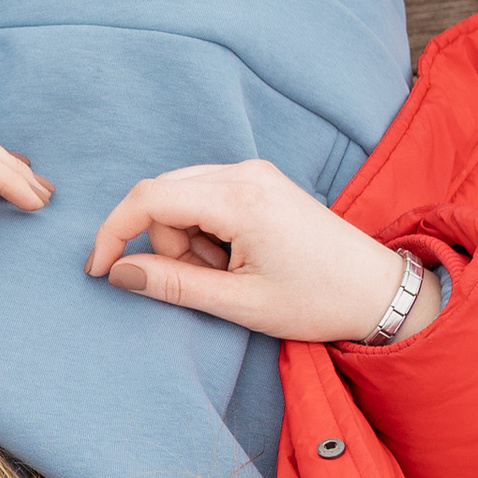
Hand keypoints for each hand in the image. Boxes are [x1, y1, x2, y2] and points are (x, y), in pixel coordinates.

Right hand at [86, 157, 437, 345]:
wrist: (379, 291)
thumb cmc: (317, 301)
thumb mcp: (239, 304)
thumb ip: (172, 285)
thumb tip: (118, 272)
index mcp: (240, 199)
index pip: (149, 199)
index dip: (114, 232)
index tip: (99, 270)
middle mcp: (245, 172)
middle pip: (163, 196)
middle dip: (165, 243)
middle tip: (208, 281)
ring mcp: (255, 173)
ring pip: (181, 197)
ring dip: (187, 239)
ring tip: (230, 273)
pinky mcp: (261, 181)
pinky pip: (205, 197)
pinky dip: (205, 231)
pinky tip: (236, 258)